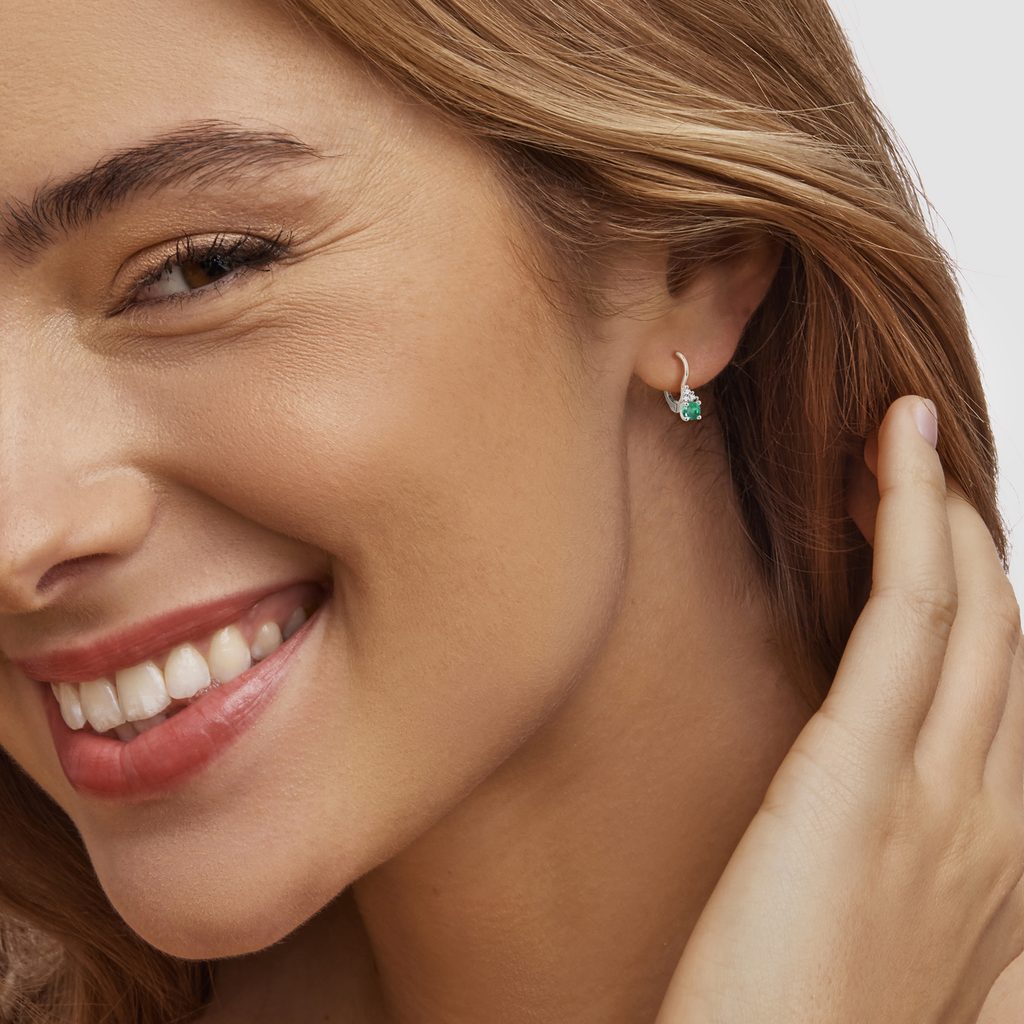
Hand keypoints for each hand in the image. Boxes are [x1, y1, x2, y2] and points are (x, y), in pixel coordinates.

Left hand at [653, 395, 1023, 1023]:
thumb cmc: (801, 1023)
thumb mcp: (883, 932)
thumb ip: (905, 853)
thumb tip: (874, 781)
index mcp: (1007, 860)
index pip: (1012, 690)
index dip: (979, 593)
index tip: (923, 530)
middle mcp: (1002, 821)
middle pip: (1008, 633)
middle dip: (968, 532)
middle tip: (909, 462)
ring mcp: (944, 799)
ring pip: (975, 609)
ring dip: (943, 506)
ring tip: (901, 433)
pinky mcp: (859, 780)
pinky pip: (909, 622)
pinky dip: (909, 525)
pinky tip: (886, 463)